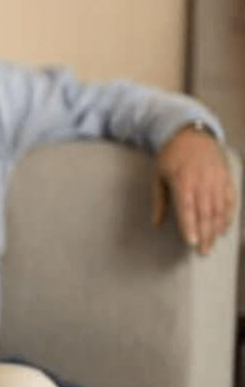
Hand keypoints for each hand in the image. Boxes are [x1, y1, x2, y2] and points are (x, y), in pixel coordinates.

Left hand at [153, 126, 235, 254]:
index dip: (190, 227)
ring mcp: (217, 180)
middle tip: (203, 252)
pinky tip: (224, 229)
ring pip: (220, 209)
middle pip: (205, 213)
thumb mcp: (158, 175)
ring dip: (217, 228)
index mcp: (183, 181)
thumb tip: (156, 224)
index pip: (187, 209)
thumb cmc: (170, 156)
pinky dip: (229, 215)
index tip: (191, 243)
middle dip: (205, 234)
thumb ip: (158, 200)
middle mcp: (202, 182)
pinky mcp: (226, 178)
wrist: (192, 134)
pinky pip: (231, 200)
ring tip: (212, 244)